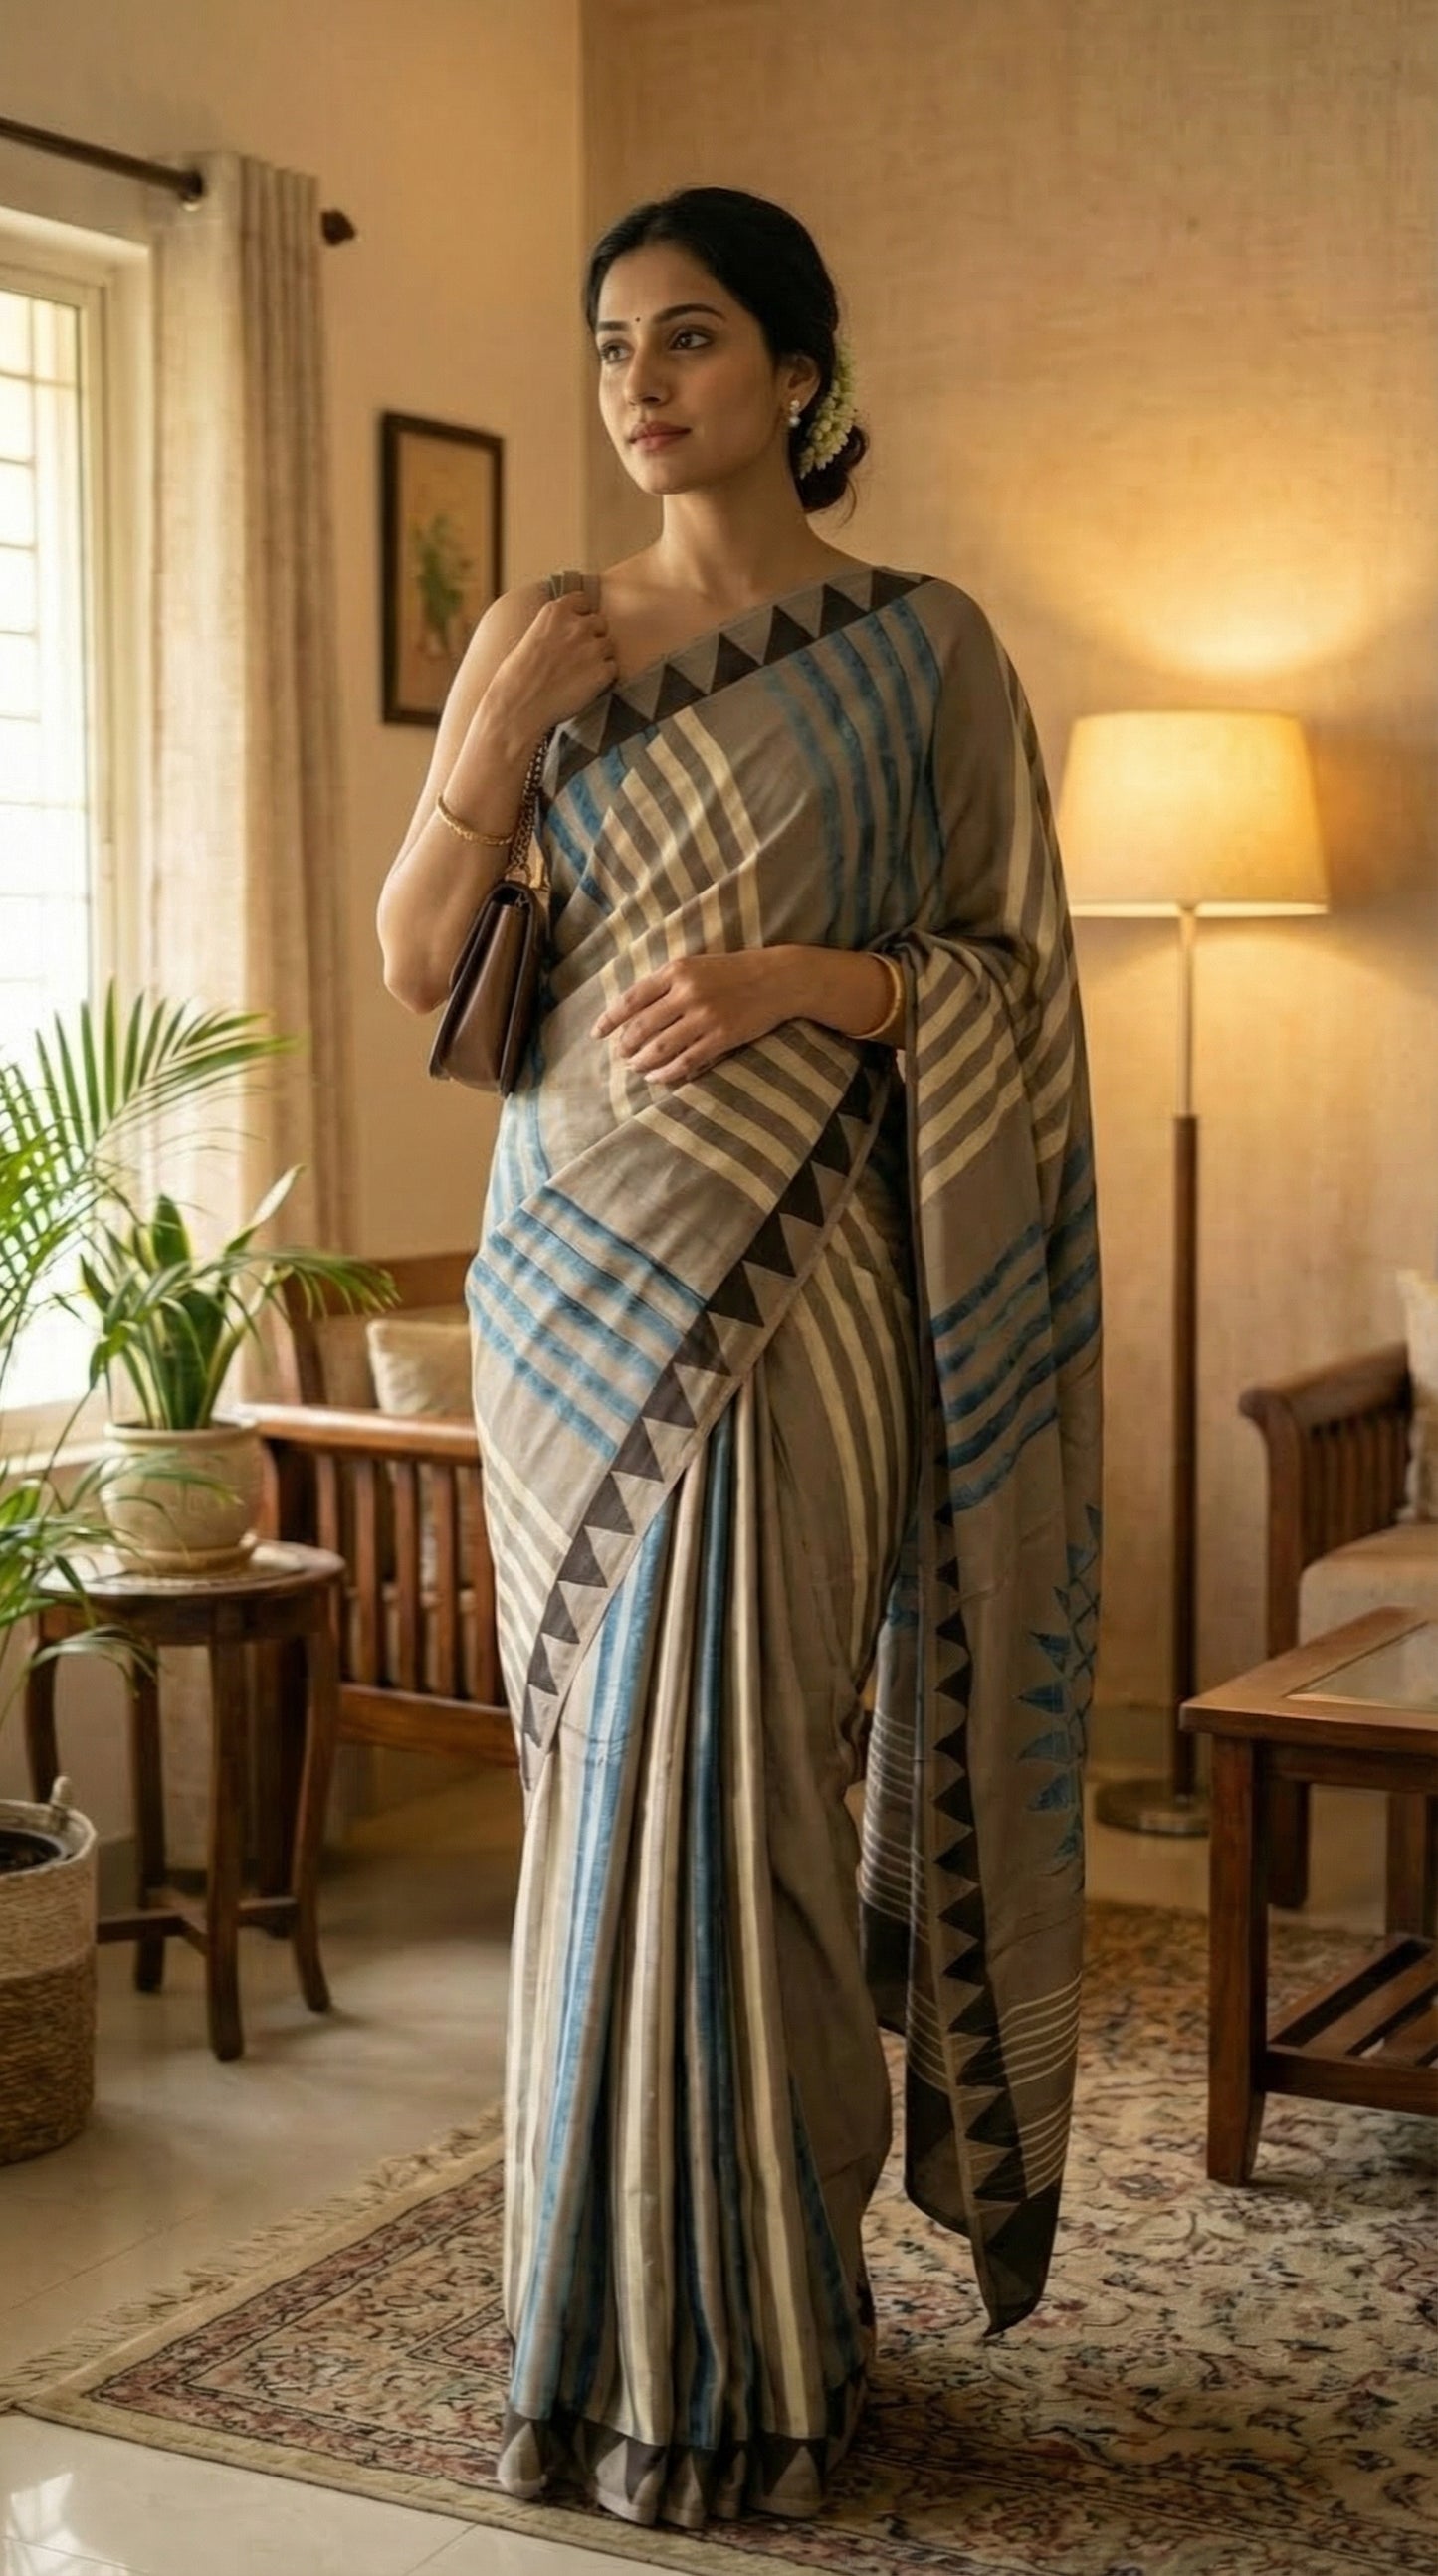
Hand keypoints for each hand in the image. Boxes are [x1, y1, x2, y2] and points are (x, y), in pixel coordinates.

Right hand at [485, 590, 617, 739]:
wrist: (520, 706)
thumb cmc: (516, 678)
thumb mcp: (530, 638)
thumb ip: (552, 628)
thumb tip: (565, 633)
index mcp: (556, 612)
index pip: (582, 600)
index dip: (580, 615)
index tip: (574, 628)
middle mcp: (578, 625)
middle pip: (599, 623)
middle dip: (592, 636)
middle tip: (577, 657)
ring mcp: (592, 648)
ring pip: (609, 646)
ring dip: (599, 657)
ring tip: (579, 674)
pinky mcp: (602, 672)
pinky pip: (612, 669)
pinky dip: (603, 677)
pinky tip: (584, 686)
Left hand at [592, 952, 786, 1084]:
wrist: (777, 979)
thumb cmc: (733, 972)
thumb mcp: (696, 966)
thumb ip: (666, 984)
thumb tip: (633, 1010)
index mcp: (677, 971)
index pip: (632, 998)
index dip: (610, 1019)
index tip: (597, 1034)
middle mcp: (687, 992)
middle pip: (642, 1027)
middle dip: (625, 1046)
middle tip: (620, 1056)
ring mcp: (705, 1016)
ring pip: (660, 1047)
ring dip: (642, 1062)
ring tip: (635, 1068)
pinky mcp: (721, 1037)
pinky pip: (685, 1061)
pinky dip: (666, 1073)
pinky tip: (657, 1077)